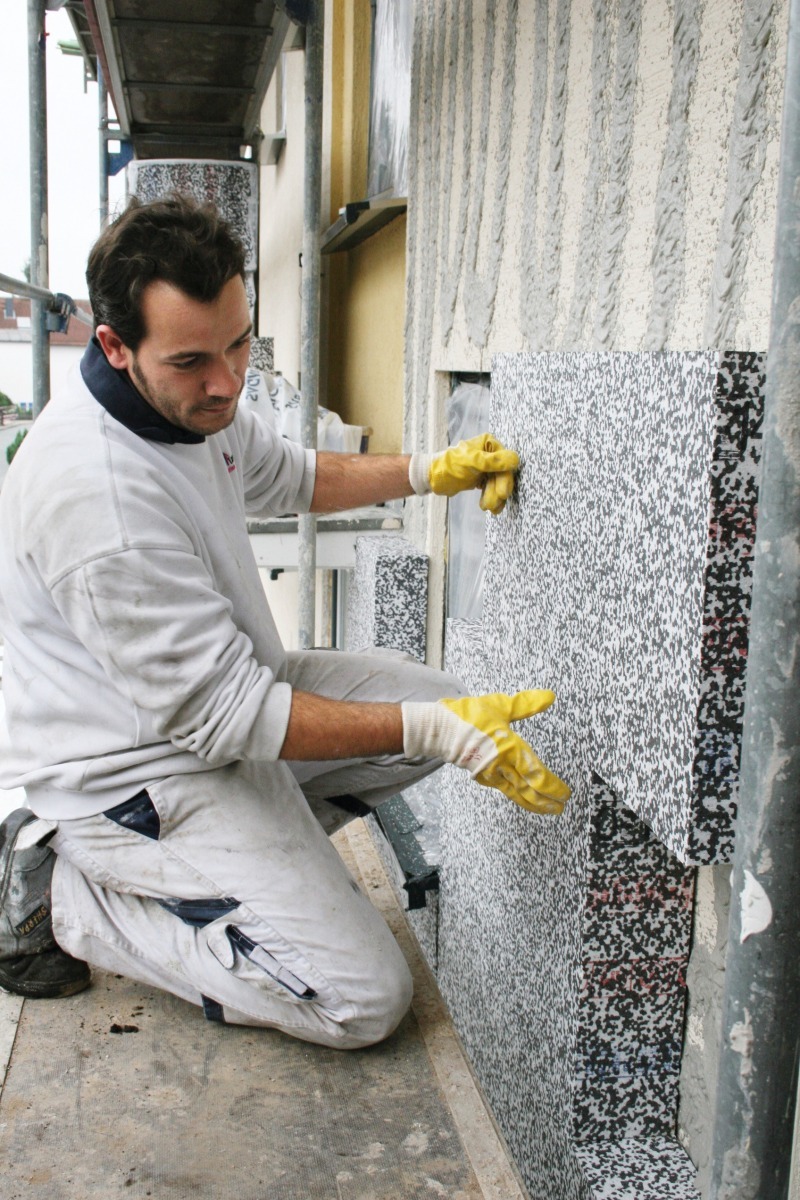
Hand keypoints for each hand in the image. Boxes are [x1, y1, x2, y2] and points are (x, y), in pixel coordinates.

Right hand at [402, 690, 569, 814]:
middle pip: (529, 790)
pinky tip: (520, 796)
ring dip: (533, 803)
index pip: (537, 774)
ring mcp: (491, 773)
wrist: (438, 730)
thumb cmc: (467, 716)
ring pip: (516, 793)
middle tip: (560, 807)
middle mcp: (502, 765)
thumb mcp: (500, 705)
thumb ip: (526, 704)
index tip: (565, 793)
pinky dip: (516, 795)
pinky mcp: (481, 776)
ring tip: (547, 810)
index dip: (553, 786)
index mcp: (510, 748)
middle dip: (547, 801)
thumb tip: (549, 697)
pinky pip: (503, 789)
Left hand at [409, 434, 518, 513]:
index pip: (504, 462)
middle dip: (497, 491)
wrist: (432, 478)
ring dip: (494, 497)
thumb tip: (515, 460)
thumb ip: (492, 461)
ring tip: (488, 508)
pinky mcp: (482, 477)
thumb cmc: (449, 466)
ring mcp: (487, 466)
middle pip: (502, 474)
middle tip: (493, 505)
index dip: (505, 479)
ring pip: (498, 483)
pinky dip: (491, 497)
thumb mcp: (471, 462)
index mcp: (489, 444)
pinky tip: (489, 507)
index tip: (503, 493)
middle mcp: (490, 453)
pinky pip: (492, 488)